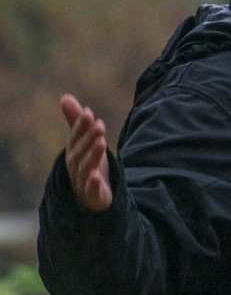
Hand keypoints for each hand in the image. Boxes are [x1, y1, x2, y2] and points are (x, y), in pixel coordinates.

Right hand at [60, 94, 111, 212]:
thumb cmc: (88, 165)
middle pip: (81, 151)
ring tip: (101, 142)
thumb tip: (65, 97)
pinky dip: (92, 184)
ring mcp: (82, 181)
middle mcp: (75, 166)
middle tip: (100, 125)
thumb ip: (77, 123)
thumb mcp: (85, 143)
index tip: (89, 112)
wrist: (91, 197)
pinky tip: (95, 176)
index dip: (81, 126)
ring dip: (93, 155)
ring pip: (86, 168)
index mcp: (73, 152)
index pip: (76, 137)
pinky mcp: (93, 196)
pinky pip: (90, 190)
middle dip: (89, 138)